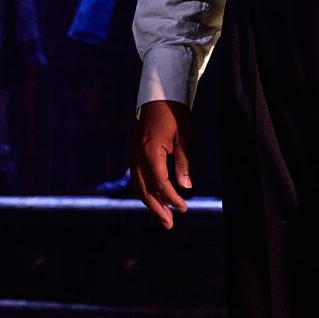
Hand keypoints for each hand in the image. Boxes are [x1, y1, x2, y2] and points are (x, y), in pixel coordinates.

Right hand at [129, 100, 191, 228]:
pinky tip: (155, 197)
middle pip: (144, 189)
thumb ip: (183, 163)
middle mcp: (137, 155)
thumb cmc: (175, 113)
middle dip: (157, 208)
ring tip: (163, 216)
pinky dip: (145, 190)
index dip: (171, 198)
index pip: (160, 182)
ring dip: (150, 202)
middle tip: (169, 224)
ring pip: (137, 185)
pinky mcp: (132, 152)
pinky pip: (136, 177)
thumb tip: (186, 187)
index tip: (183, 209)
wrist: (158, 93)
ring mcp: (132, 153)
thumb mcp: (185, 136)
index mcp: (150, 151)